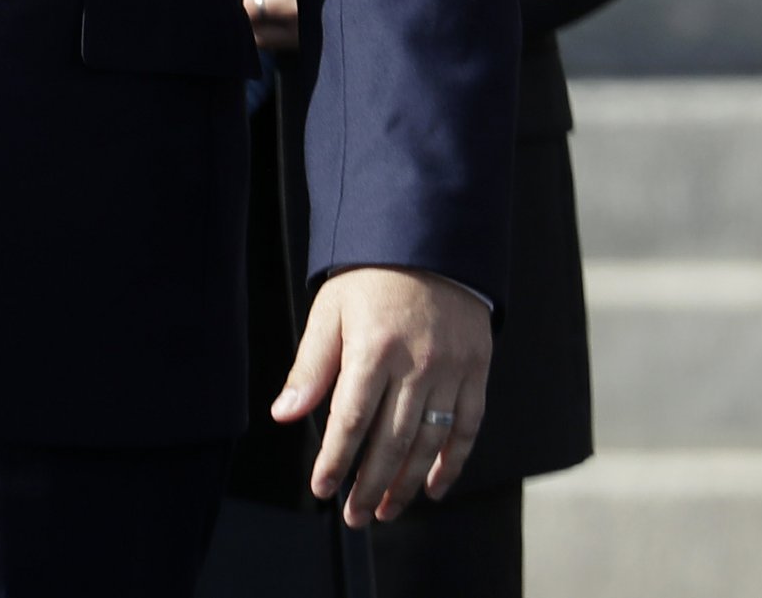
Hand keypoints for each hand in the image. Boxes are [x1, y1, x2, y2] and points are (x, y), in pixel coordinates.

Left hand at [274, 265, 492, 524]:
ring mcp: (451, 370)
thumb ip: (310, 367)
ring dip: (407, 483)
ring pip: (429, 442)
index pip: (351, 419)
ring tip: (386, 510)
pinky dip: (452, 462)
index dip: (336, 459)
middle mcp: (415, 364)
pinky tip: (434, 487)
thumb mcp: (329, 313)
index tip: (322, 488)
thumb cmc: (368, 279)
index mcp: (372, 348)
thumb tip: (284, 414)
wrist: (429, 244)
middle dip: (369, 484)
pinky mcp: (477, 371)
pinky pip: (467, 428)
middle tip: (354, 516)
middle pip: (391, 440)